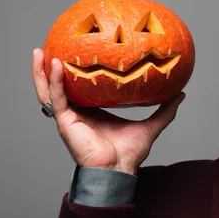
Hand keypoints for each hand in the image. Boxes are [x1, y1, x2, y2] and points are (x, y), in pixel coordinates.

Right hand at [32, 48, 184, 174]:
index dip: (72, 72)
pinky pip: (57, 97)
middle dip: (47, 68)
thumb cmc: (129, 153)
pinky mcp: (65, 121)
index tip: (72, 52)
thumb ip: (164, 110)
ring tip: (38, 52)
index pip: (77, 87)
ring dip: (40, 72)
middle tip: (45, 48)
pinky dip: (54, 81)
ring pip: (48, 90)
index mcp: (90, 111)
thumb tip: (180, 94)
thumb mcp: (150, 125)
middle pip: (56, 86)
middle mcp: (76, 112)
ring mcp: (68, 116)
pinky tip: (55, 65)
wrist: (118, 170)